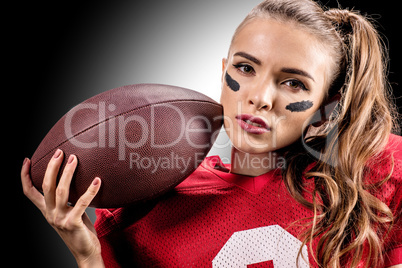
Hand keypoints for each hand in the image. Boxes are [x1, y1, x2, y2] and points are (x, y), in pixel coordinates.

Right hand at [21, 149, 104, 267]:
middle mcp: (50, 214)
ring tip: (74, 159)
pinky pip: (82, 203)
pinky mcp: (73, 223)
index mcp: (47, 210)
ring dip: (67, 173)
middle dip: (51, 167)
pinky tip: (97, 180)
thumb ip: (68, 199)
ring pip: (60, 191)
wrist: (85, 252)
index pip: (29, 192)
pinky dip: (90, 191)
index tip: (27, 160)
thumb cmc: (80, 230)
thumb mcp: (69, 212)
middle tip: (59, 152)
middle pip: (45, 186)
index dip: (25, 176)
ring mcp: (60, 218)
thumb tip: (77, 179)